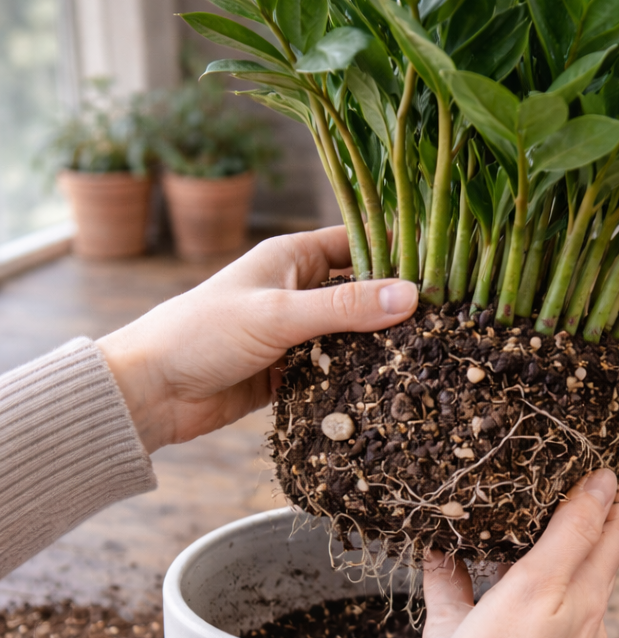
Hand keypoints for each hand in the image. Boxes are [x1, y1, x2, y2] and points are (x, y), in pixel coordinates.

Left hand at [97, 227, 418, 451]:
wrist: (151, 393)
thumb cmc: (203, 334)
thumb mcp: (278, 315)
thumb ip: (344, 308)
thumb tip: (412, 297)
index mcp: (291, 258)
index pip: (356, 244)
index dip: (397, 253)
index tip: (442, 269)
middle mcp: (297, 291)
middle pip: (361, 293)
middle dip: (396, 307)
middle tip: (448, 322)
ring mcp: (296, 334)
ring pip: (352, 336)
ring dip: (380, 348)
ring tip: (430, 359)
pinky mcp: (291, 373)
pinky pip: (336, 371)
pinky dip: (357, 379)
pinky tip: (389, 390)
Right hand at [419, 469, 618, 637]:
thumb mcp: (447, 626)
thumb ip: (447, 581)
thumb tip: (437, 552)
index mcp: (545, 588)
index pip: (583, 523)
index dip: (594, 492)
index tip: (602, 471)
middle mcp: (580, 611)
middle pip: (610, 547)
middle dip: (615, 513)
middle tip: (613, 489)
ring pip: (607, 581)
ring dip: (605, 551)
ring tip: (593, 533)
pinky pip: (598, 615)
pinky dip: (592, 591)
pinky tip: (572, 595)